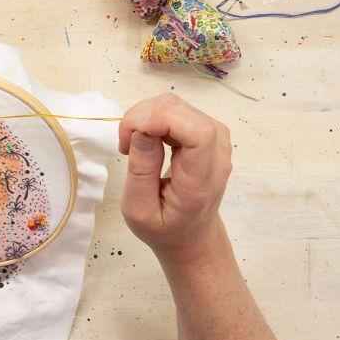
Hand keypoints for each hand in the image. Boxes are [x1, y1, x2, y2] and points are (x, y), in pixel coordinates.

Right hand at [118, 93, 231, 263]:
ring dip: (144, 117)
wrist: (191, 235)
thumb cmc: (163, 228)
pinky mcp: (207, 132)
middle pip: (181, 111)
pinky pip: (176, 110)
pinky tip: (144, 139)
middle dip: (142, 117)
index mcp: (202, 181)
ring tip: (131, 145)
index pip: (198, 133)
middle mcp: (217, 154)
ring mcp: (216, 139)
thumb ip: (141, 172)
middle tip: (123, 146)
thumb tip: (141, 131)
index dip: (163, 120)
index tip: (131, 134)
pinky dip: (152, 118)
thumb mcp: (138, 211)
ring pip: (175, 105)